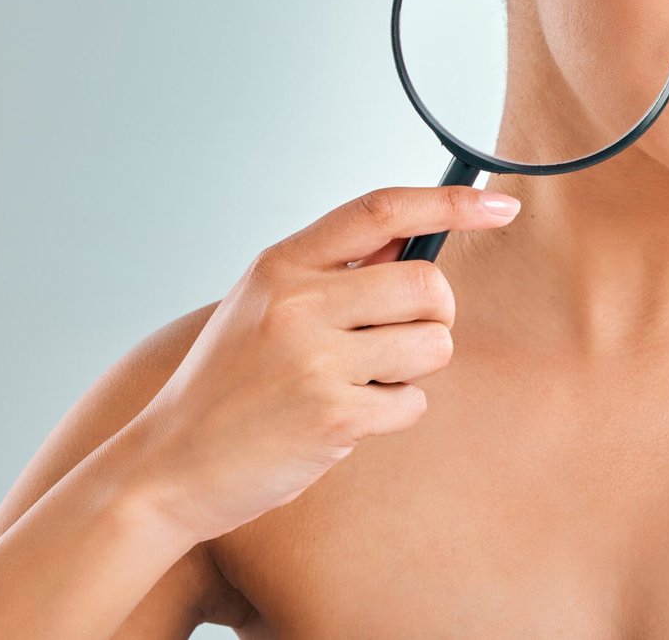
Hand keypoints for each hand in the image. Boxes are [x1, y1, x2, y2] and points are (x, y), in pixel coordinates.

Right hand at [119, 184, 520, 543]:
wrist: (169, 465)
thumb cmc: (227, 384)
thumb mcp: (263, 305)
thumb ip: (335, 270)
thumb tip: (414, 237)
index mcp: (281, 264)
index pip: (381, 210)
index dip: (449, 203)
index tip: (499, 206)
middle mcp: (297, 302)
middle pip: (427, 283)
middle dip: (433, 315)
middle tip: (399, 339)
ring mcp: (314, 358)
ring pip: (432, 343)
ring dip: (414, 369)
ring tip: (362, 382)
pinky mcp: (332, 414)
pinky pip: (412, 402)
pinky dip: (393, 413)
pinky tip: (346, 418)